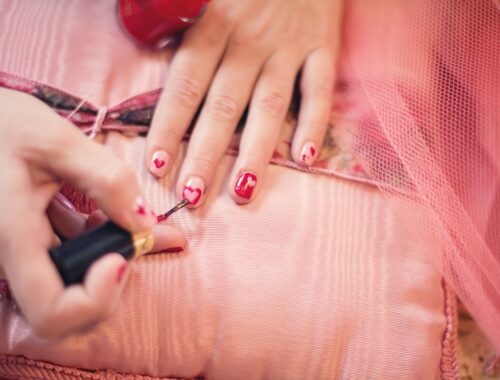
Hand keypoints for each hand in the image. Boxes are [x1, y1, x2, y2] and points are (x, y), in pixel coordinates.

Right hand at [0, 88, 184, 337]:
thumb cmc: (0, 122)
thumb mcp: (55, 139)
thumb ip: (105, 179)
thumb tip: (144, 222)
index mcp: (11, 235)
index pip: (51, 312)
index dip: (95, 300)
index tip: (120, 260)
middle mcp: (9, 255)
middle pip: (67, 304)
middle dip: (113, 278)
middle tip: (145, 240)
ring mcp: (17, 251)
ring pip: (70, 281)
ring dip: (110, 257)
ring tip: (137, 225)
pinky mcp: (26, 240)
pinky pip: (65, 256)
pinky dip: (95, 243)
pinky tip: (110, 215)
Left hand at [146, 0, 341, 205]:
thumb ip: (177, 19)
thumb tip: (153, 57)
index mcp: (211, 24)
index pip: (185, 87)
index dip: (169, 128)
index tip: (157, 167)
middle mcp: (249, 41)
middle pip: (223, 106)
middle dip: (205, 154)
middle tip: (192, 196)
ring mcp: (289, 46)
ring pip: (269, 107)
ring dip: (254, 152)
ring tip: (241, 192)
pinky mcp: (323, 46)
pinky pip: (319, 90)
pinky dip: (314, 124)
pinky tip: (304, 158)